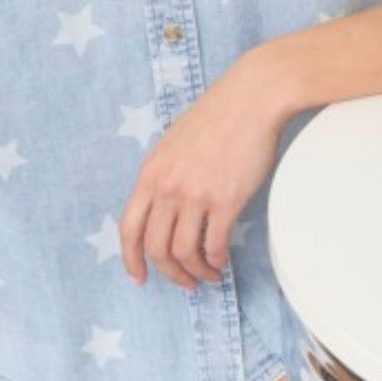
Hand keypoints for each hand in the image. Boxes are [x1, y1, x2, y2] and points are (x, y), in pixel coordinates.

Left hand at [118, 50, 292, 289]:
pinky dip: (216, 260)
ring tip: (208, 274)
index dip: (131, 259)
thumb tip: (165, 209)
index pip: (129, 228)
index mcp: (151, 171)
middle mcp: (168, 186)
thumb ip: (165, 174)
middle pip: (156, 248)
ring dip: (195, 272)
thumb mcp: (175, 142)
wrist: (252, 97)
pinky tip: (222, 260)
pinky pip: (214, 244)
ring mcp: (196, 194)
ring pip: (184, 253)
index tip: (139, 277)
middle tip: (184, 282)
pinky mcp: (226, 199)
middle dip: (168, 273)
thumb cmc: (219, 115)